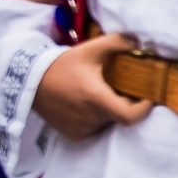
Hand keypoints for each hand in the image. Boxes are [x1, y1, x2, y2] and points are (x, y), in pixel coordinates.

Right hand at [33, 34, 153, 139]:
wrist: (30, 82)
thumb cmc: (63, 65)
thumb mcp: (91, 49)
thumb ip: (118, 43)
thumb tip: (141, 43)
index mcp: (97, 98)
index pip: (131, 116)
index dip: (144, 108)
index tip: (146, 96)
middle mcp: (90, 118)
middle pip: (121, 116)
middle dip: (127, 103)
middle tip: (124, 88)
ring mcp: (82, 129)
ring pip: (108, 122)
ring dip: (111, 110)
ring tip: (103, 93)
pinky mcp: (74, 135)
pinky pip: (96, 128)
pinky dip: (98, 118)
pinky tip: (89, 104)